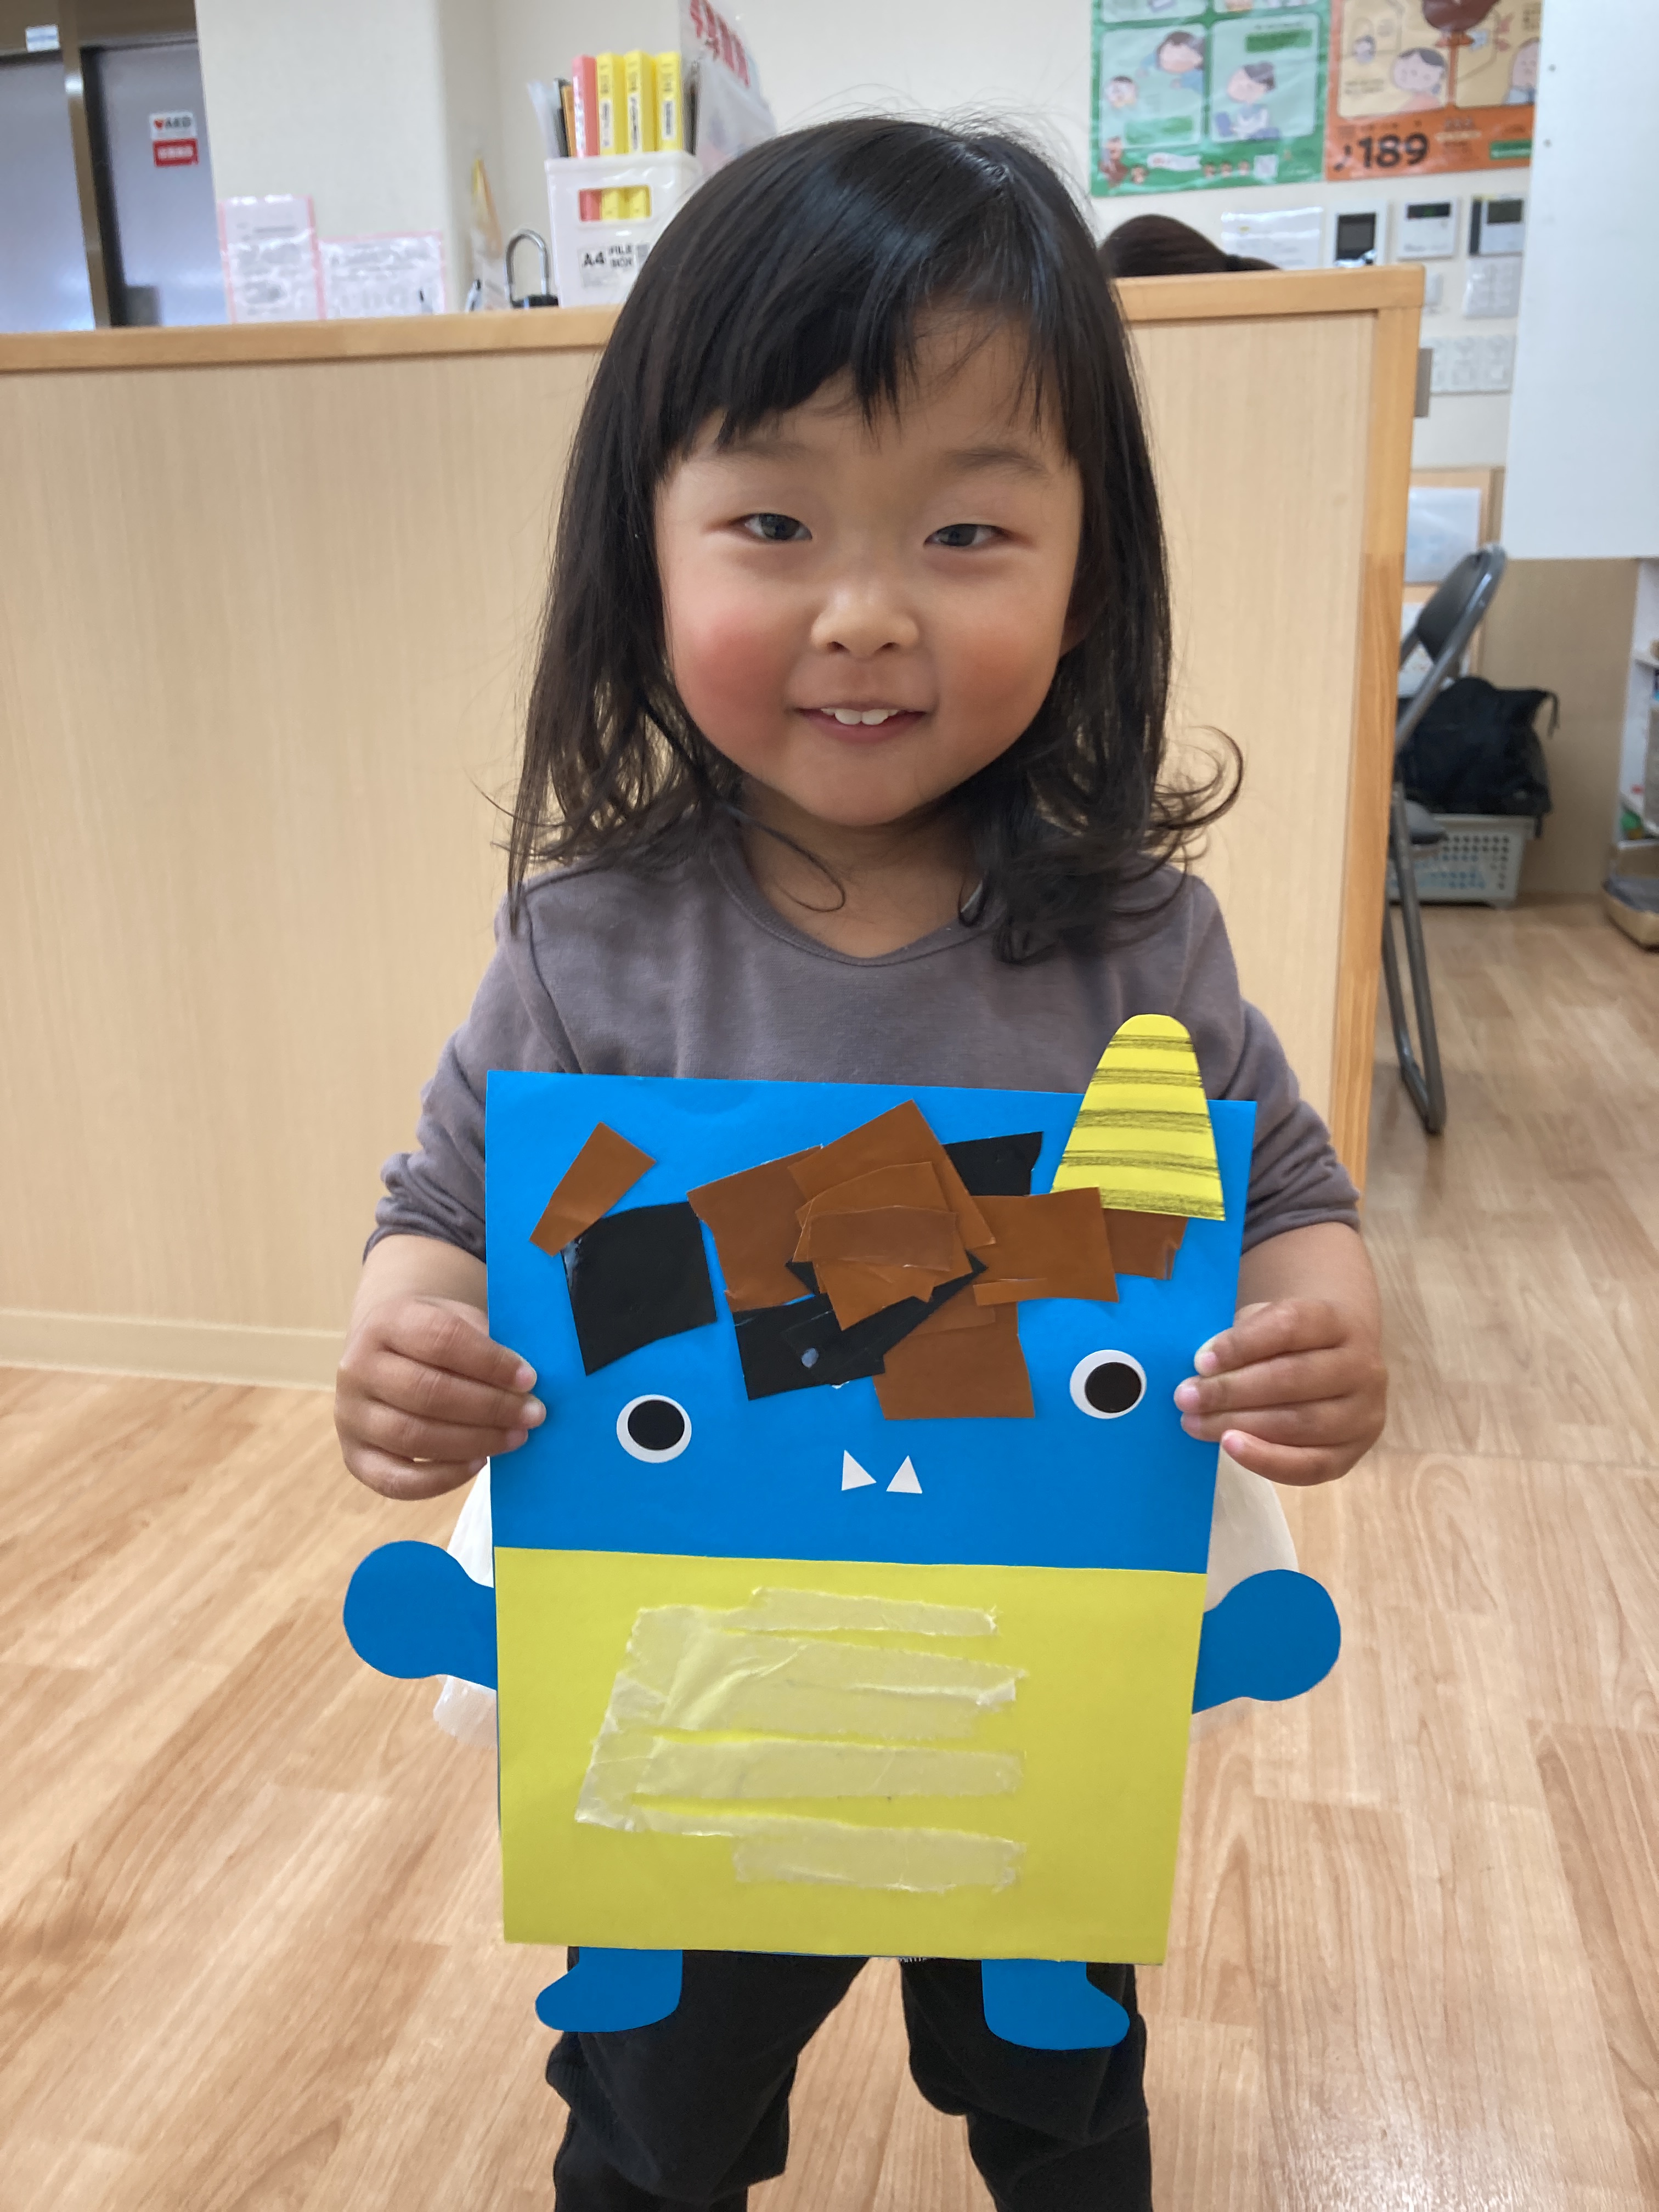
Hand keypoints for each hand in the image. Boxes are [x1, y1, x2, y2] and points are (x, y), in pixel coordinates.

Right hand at [335, 1293, 544, 1499]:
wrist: (390, 1352)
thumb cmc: (438, 1340)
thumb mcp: (461, 1322)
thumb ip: (489, 1347)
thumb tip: (528, 1386)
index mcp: (388, 1321)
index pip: (441, 1339)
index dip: (490, 1361)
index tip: (529, 1378)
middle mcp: (358, 1367)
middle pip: (428, 1391)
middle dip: (490, 1406)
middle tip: (533, 1414)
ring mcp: (350, 1415)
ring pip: (413, 1436)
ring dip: (474, 1441)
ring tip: (515, 1438)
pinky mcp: (354, 1456)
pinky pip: (396, 1480)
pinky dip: (442, 1478)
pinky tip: (478, 1463)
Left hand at [1173, 1297, 1385, 1486]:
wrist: (1337, 1364)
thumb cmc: (1290, 1343)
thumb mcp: (1266, 1323)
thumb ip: (1240, 1339)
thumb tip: (1204, 1367)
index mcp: (1339, 1322)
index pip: (1291, 1325)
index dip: (1242, 1344)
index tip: (1200, 1361)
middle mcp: (1362, 1367)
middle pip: (1293, 1377)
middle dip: (1231, 1390)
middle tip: (1186, 1398)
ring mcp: (1363, 1414)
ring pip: (1300, 1423)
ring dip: (1239, 1424)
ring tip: (1195, 1423)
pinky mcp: (1352, 1454)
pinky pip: (1309, 1466)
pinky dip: (1266, 1460)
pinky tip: (1231, 1446)